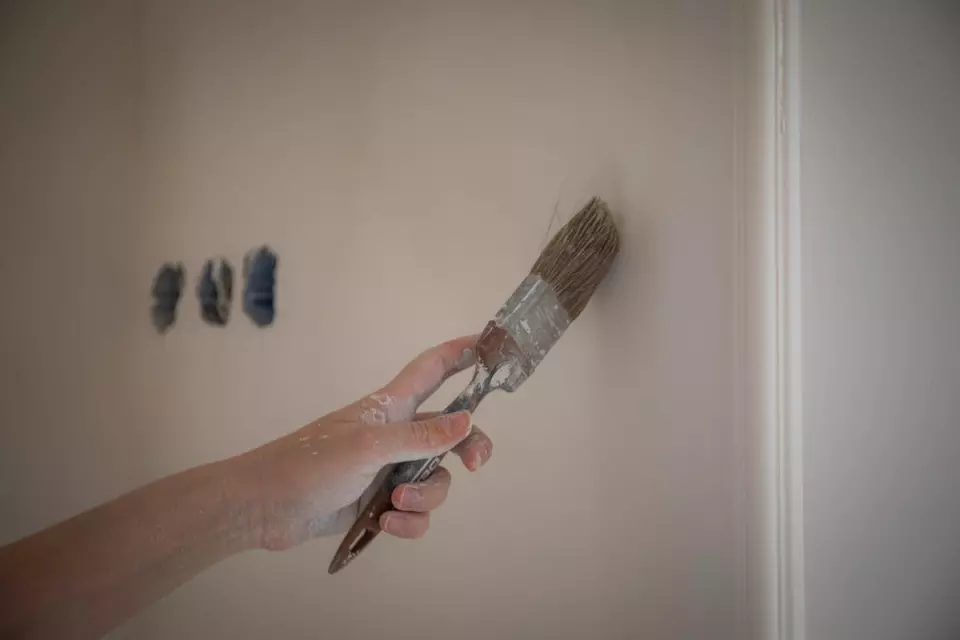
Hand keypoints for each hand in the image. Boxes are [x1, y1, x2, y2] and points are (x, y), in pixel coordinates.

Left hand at [239, 335, 493, 550]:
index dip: (461, 353)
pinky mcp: (380, 503)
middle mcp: (395, 435)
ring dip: (423, 496)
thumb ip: (420, 438)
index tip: (493, 344)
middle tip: (475, 465)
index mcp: (390, 407)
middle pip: (450, 433)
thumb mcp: (368, 447)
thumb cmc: (310, 464)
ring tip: (394, 503)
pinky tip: (386, 524)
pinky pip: (415, 511)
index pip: (433, 369)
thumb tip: (468, 421)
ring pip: (435, 479)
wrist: (265, 508)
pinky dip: (408, 521)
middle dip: (467, 447)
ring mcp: (388, 470)